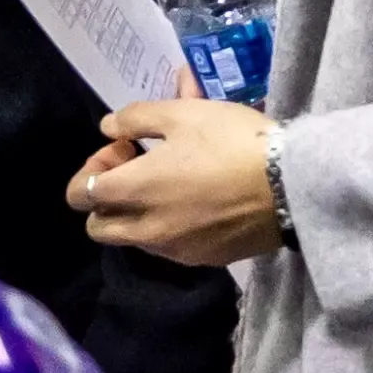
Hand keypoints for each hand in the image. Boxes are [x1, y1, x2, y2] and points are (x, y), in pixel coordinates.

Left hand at [66, 96, 281, 267]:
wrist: (293, 185)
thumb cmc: (233, 142)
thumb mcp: (182, 113)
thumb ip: (135, 118)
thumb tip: (108, 128)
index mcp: (136, 191)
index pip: (79, 195)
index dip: (92, 167)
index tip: (124, 148)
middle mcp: (148, 229)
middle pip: (98, 226)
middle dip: (105, 198)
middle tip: (136, 169)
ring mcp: (177, 249)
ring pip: (133, 238)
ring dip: (135, 212)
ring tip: (168, 180)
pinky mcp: (205, 258)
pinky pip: (168, 246)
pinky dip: (167, 225)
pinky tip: (195, 199)